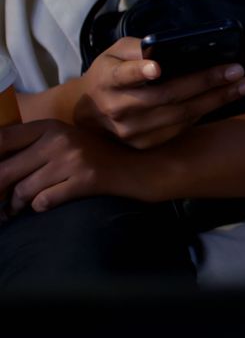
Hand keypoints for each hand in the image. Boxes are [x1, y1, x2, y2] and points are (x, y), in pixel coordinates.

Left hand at [0, 120, 156, 218]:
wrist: (138, 167)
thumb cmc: (96, 157)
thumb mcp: (65, 141)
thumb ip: (33, 146)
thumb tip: (1, 168)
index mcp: (50, 127)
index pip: (2, 139)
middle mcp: (59, 139)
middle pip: (6, 170)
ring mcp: (73, 160)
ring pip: (23, 190)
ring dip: (14, 206)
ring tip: (13, 210)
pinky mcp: (85, 180)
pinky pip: (45, 201)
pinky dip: (39, 207)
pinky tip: (42, 206)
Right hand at [74, 37, 244, 148]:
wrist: (89, 112)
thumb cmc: (110, 73)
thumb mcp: (115, 53)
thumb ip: (138, 48)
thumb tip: (169, 47)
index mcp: (107, 79)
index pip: (123, 75)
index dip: (139, 72)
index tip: (157, 68)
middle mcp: (117, 107)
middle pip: (166, 96)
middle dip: (204, 82)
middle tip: (236, 70)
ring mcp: (131, 131)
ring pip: (180, 115)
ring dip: (216, 100)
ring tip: (244, 85)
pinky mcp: (144, 144)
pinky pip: (181, 128)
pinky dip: (206, 112)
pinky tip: (225, 98)